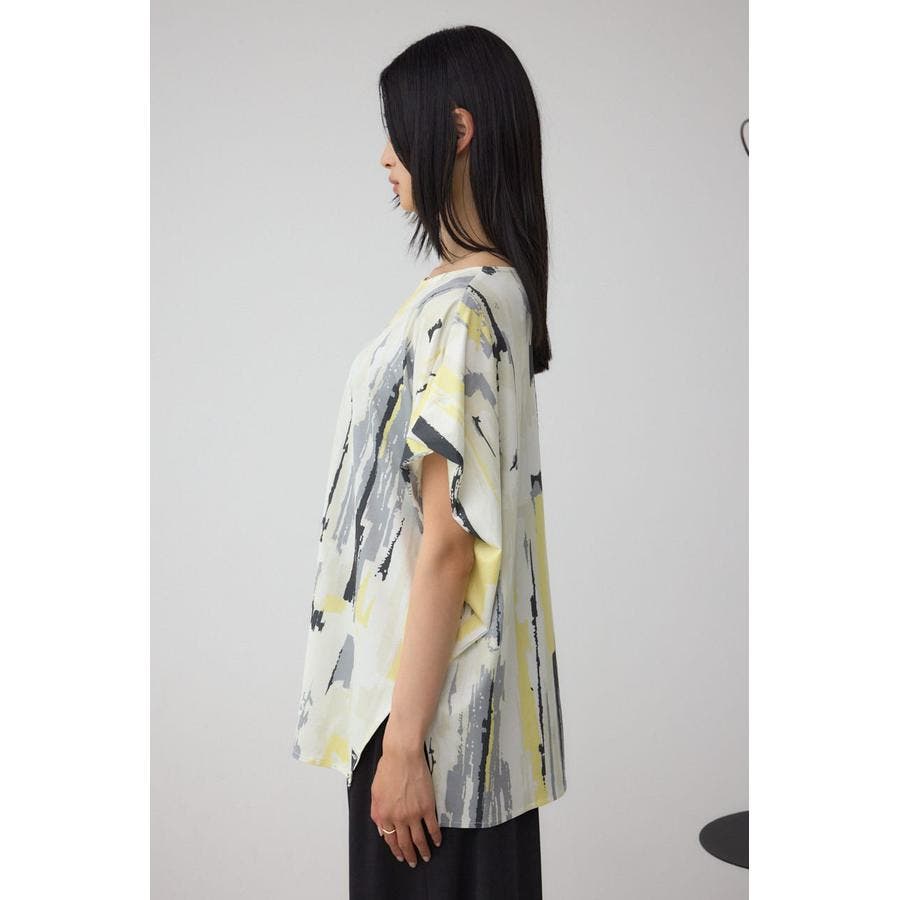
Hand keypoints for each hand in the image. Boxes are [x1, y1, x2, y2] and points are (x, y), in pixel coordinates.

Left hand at [370, 742, 442, 866]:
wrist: (402, 756)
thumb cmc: (387, 770)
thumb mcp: (375, 793)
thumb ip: (376, 813)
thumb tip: (381, 830)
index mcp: (384, 815)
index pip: (390, 838)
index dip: (395, 849)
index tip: (400, 855)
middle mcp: (398, 818)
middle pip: (404, 842)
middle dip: (409, 855)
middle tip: (413, 862)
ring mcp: (414, 814)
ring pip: (419, 839)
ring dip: (423, 851)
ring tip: (426, 857)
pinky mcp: (427, 807)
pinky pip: (432, 827)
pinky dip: (435, 837)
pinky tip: (437, 841)